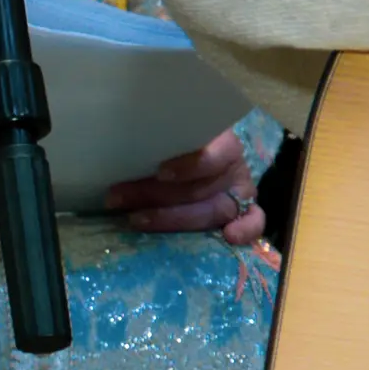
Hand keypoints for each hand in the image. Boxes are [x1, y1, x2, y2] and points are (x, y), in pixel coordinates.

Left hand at [106, 129, 263, 244]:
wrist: (197, 149)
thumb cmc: (172, 140)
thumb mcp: (165, 132)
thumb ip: (154, 137)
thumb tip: (114, 143)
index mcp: (221, 142)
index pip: (217, 153)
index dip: (192, 165)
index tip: (160, 172)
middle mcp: (234, 167)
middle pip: (201, 188)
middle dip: (156, 196)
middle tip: (116, 198)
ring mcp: (240, 191)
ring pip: (213, 210)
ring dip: (171, 219)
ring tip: (134, 219)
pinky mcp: (244, 210)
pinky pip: (254, 221)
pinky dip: (246, 230)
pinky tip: (229, 237)